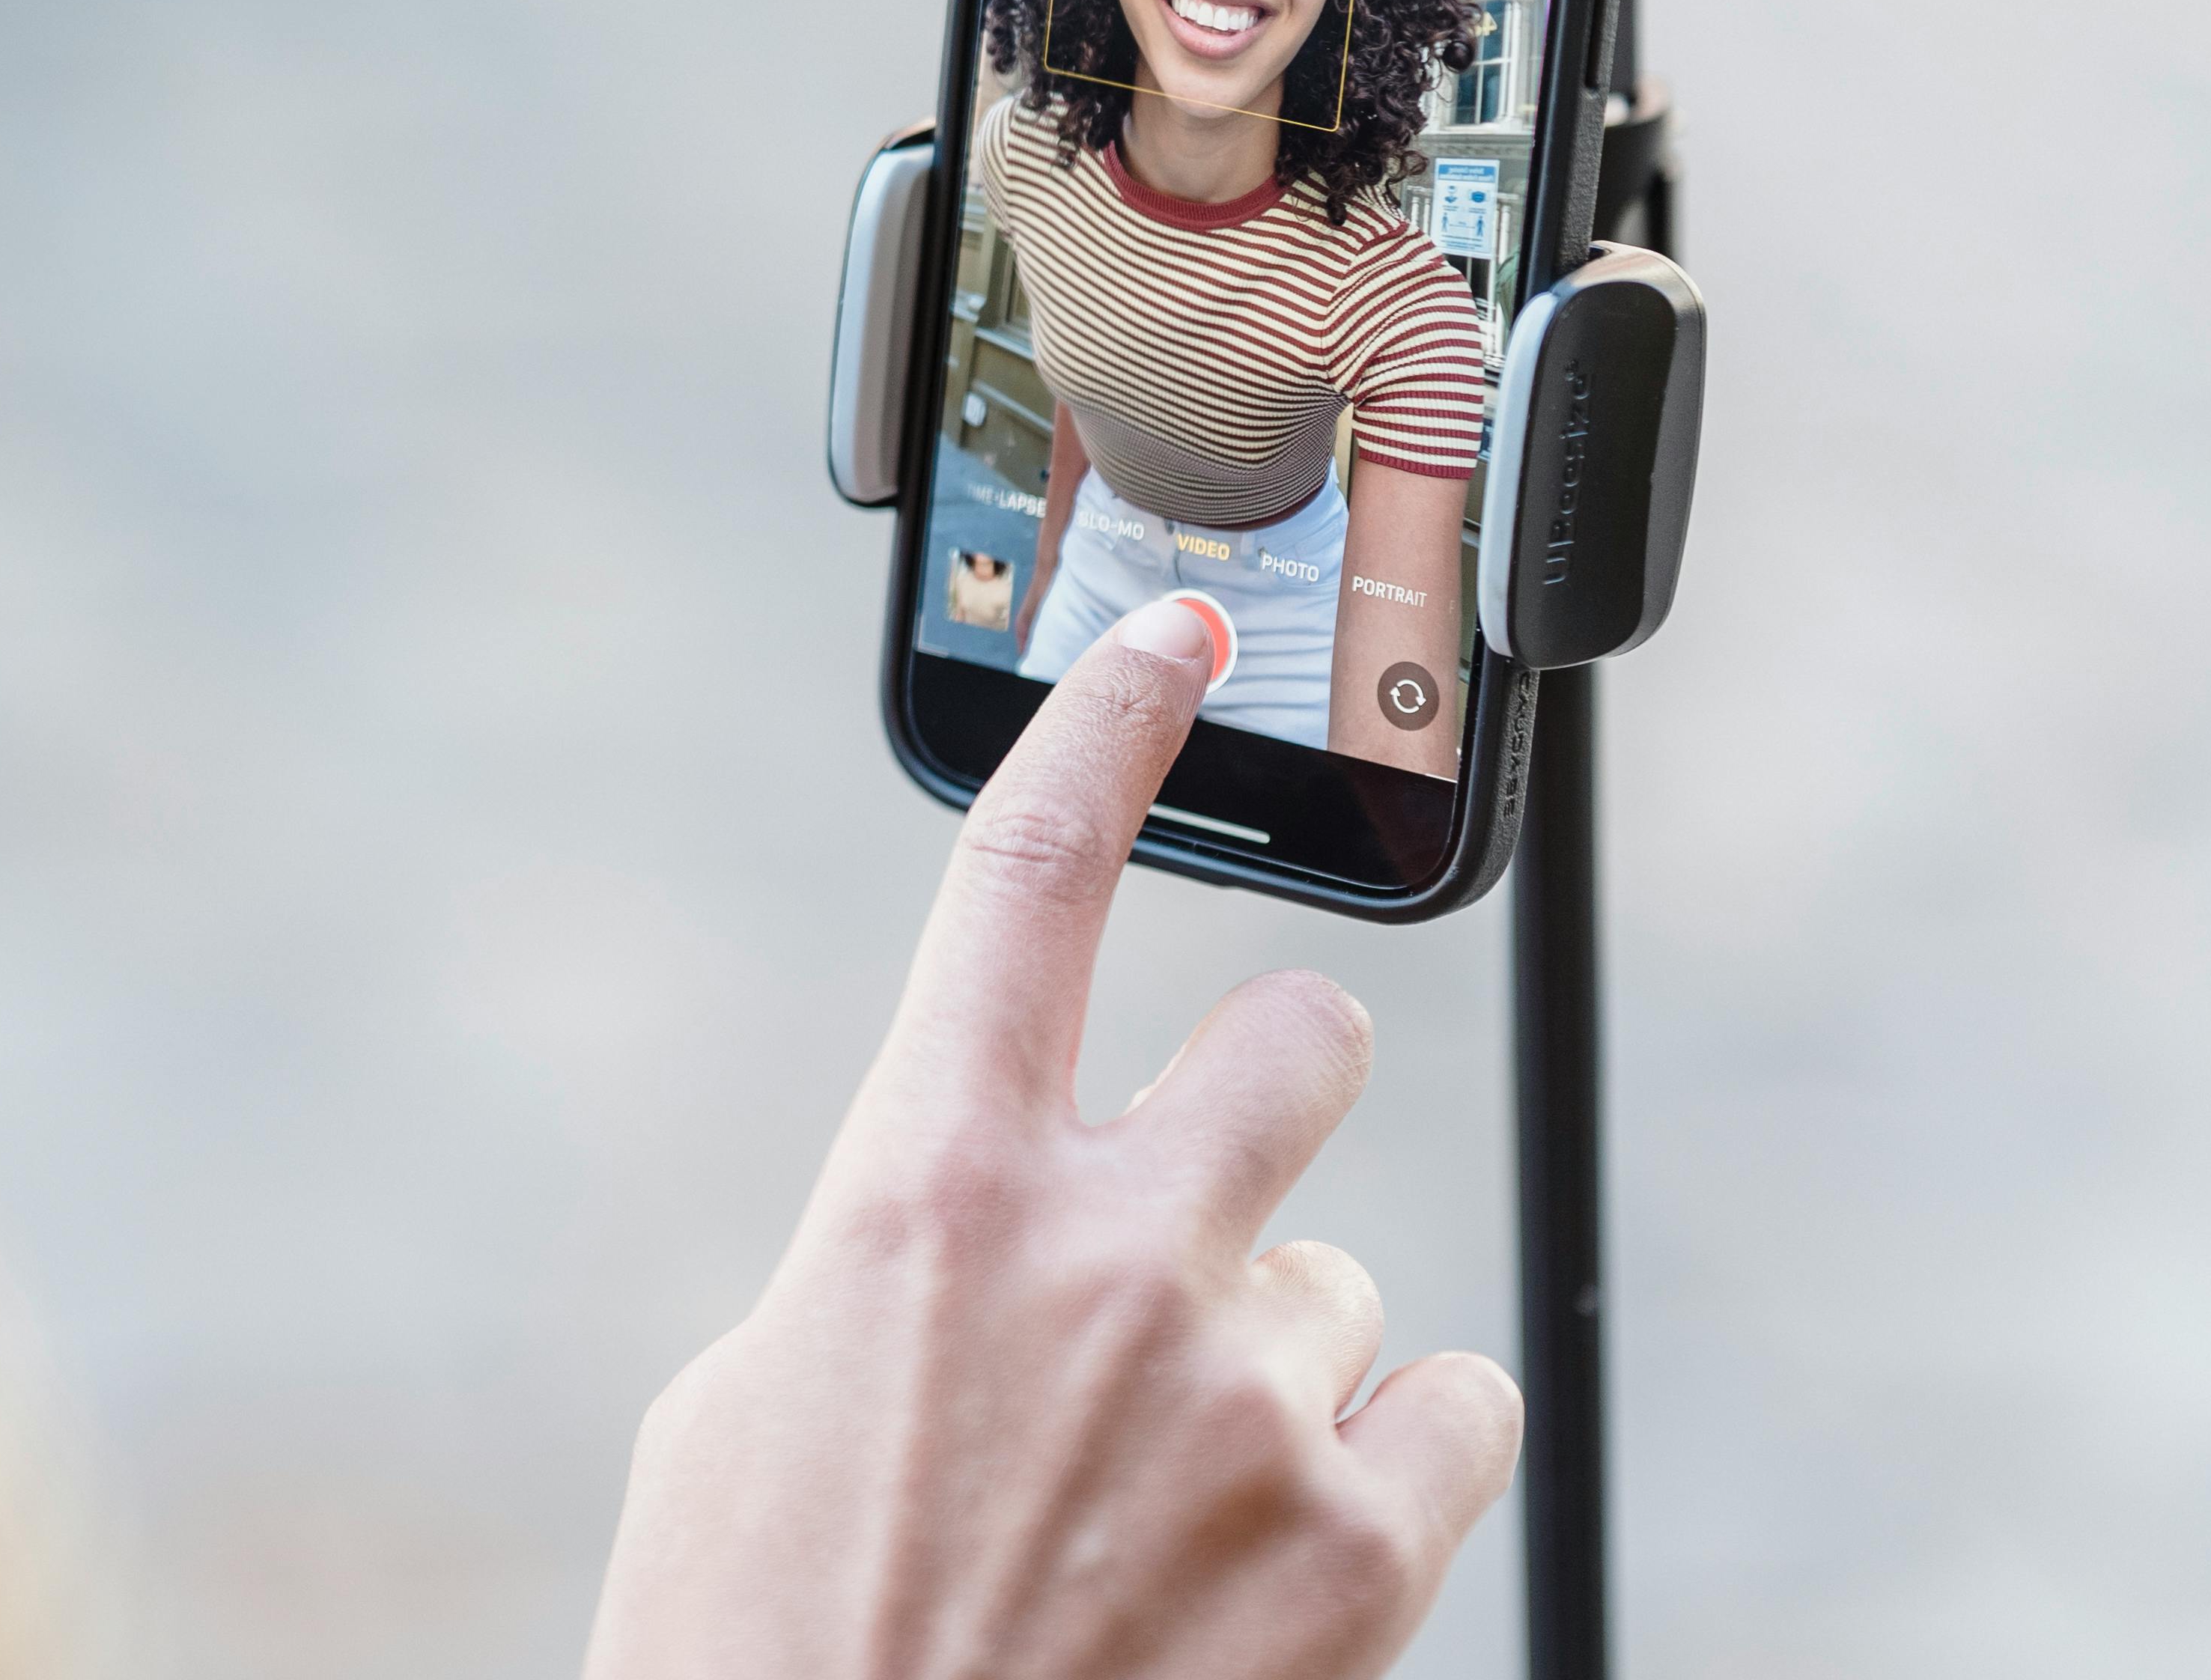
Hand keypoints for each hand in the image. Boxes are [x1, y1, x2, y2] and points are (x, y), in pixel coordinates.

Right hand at [583, 596, 1520, 1679]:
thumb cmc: (760, 1633)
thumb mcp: (757, 1402)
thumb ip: (896, 1263)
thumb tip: (990, 1229)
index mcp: (919, 1185)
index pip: (1028, 873)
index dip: (1111, 718)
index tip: (1182, 630)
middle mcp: (1102, 1253)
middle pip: (1295, 1043)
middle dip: (1267, 1094)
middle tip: (1223, 1190)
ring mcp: (1249, 1399)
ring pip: (1348, 1284)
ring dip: (1280, 1364)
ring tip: (1164, 1501)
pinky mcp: (1362, 1549)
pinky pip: (1452, 1417)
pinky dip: (1383, 1477)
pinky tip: (1270, 1557)